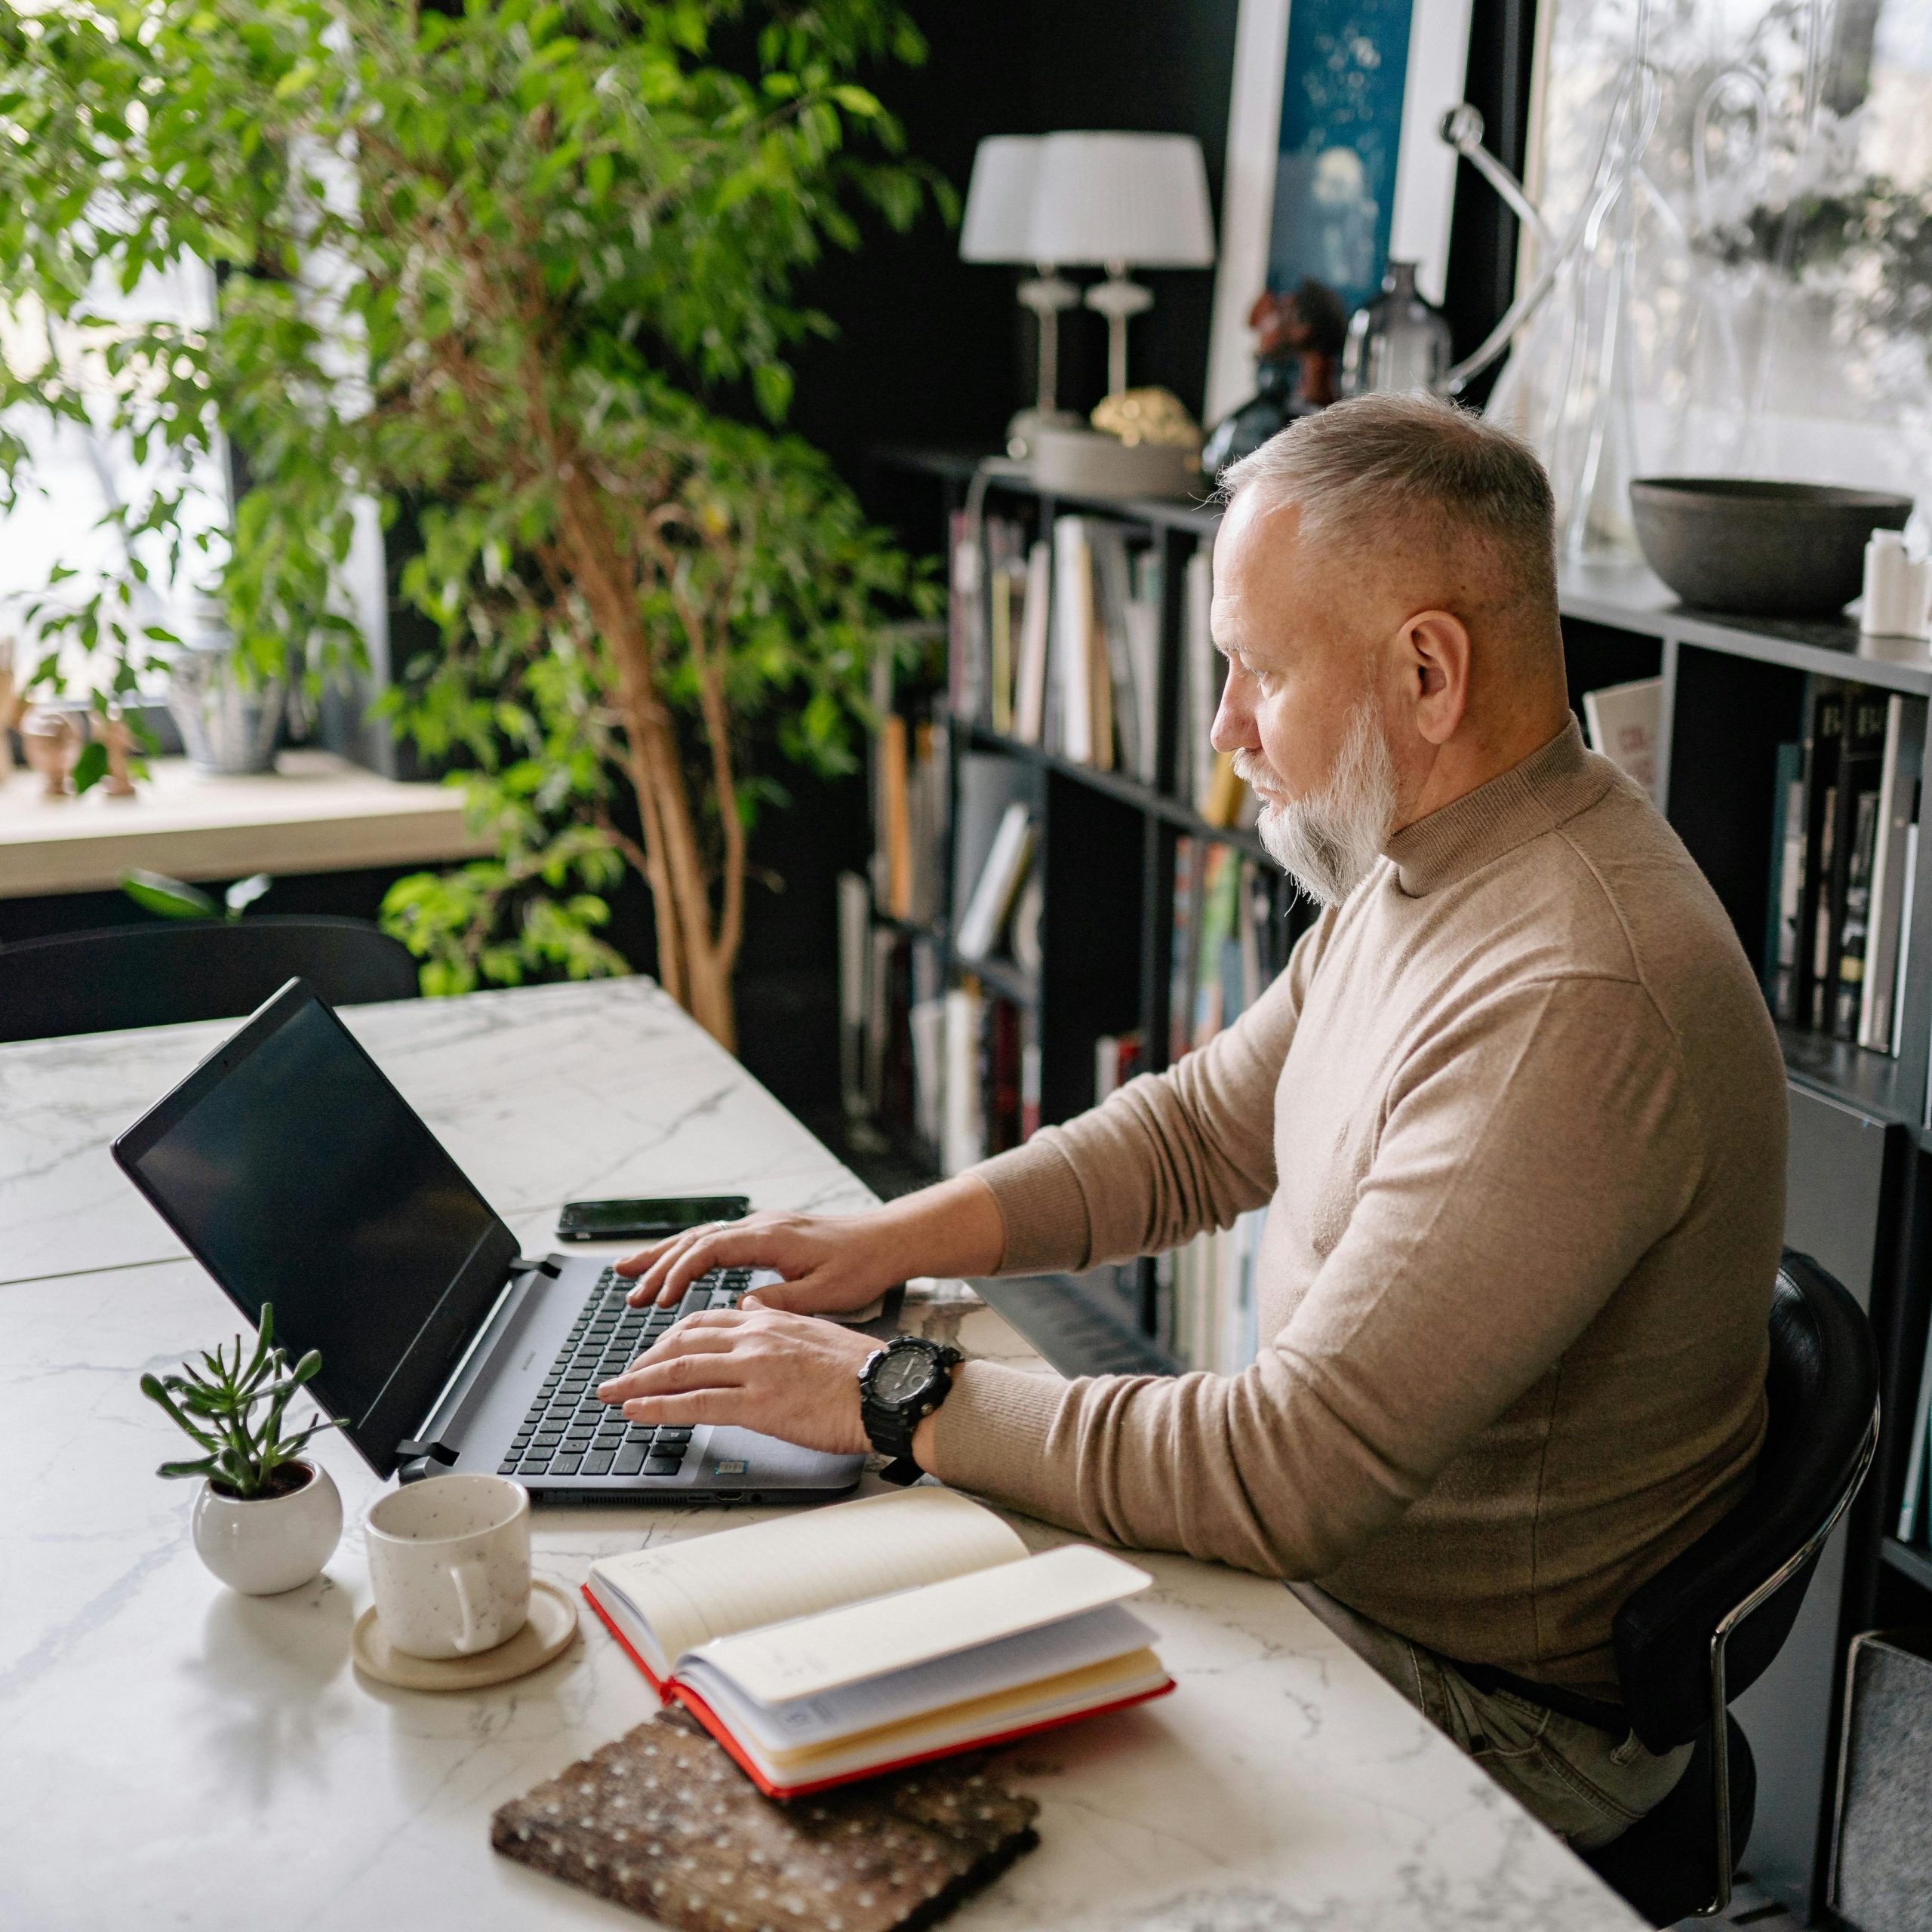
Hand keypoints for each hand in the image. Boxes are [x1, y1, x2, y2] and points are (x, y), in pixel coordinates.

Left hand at [596, 1306, 878, 1455]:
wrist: (887, 1389)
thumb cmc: (861, 1371)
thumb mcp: (815, 1334)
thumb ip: (779, 1330)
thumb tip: (754, 1325)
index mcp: (770, 1320)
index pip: (704, 1322)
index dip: (669, 1339)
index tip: (651, 1355)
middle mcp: (756, 1338)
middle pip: (682, 1342)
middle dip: (643, 1360)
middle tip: (619, 1377)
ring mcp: (754, 1370)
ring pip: (680, 1370)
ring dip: (637, 1383)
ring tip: (610, 1395)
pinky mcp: (758, 1403)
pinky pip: (695, 1404)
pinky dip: (659, 1407)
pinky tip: (636, 1412)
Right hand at [617, 1209, 903, 1314]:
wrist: (889, 1240)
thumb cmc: (863, 1266)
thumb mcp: (826, 1293)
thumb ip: (781, 1302)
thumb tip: (741, 1309)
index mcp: (771, 1238)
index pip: (710, 1250)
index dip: (679, 1274)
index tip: (660, 1300)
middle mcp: (761, 1226)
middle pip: (696, 1240)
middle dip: (658, 1264)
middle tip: (628, 1291)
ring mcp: (762, 1227)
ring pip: (702, 1237)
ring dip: (665, 1256)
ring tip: (631, 1274)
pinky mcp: (767, 1235)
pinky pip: (717, 1241)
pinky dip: (689, 1254)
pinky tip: (674, 1268)